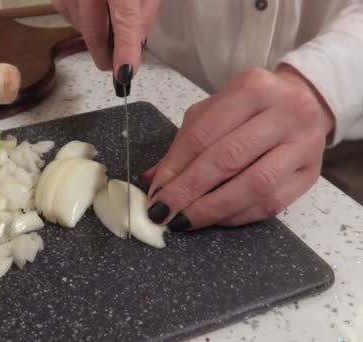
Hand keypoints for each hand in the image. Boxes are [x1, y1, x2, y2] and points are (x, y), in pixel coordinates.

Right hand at [51, 0, 160, 74]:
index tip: (125, 73)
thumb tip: (134, 41)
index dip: (124, 49)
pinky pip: (66, 11)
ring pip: (77, 22)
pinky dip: (80, 18)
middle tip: (115, 66)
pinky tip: (92, 12)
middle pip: (93, 28)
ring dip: (93, 34)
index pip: (124, 20)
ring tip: (108, 30)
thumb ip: (144, 11)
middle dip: (104, 53)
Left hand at [143, 66, 335, 230]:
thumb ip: (185, 143)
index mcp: (251, 89)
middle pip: (227, 159)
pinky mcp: (311, 173)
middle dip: (188, 191)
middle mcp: (283, 112)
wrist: (308, 102)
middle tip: (162, 211)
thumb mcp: (216, 112)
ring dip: (212, 208)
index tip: (155, 192)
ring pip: (253, 185)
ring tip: (184, 220)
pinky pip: (271, 203)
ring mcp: (303, 144)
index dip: (174, 168)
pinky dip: (237, 216)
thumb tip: (153, 180)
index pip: (203, 135)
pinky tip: (214, 219)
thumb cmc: (252, 108)